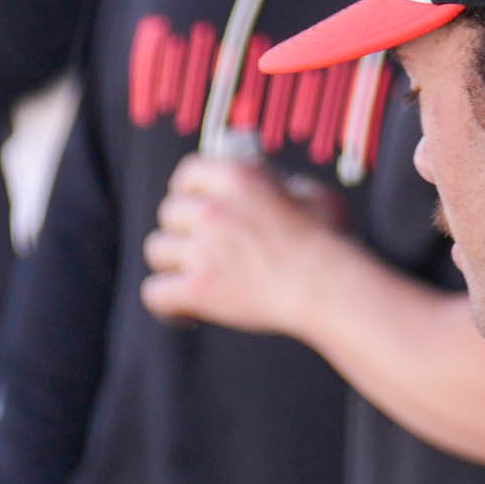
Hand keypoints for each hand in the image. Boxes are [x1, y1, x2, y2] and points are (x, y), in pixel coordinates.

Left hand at [140, 156, 356, 339]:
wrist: (329, 287)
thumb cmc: (330, 243)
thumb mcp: (313, 195)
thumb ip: (281, 186)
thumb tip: (268, 185)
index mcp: (237, 178)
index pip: (187, 173)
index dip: (190, 190)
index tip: (199, 204)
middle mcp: (211, 210)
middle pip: (168, 213)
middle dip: (183, 228)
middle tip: (203, 246)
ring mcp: (200, 250)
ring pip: (156, 250)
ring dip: (173, 263)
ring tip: (199, 275)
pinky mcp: (196, 289)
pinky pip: (154, 293)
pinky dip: (167, 304)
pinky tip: (187, 310)